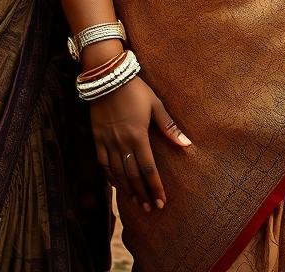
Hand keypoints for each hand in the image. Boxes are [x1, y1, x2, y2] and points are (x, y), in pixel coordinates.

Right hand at [91, 76, 190, 212]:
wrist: (107, 77)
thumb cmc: (135, 89)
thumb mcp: (156, 105)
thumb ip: (169, 127)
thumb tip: (187, 144)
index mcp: (139, 136)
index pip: (149, 169)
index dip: (155, 187)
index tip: (161, 202)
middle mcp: (122, 143)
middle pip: (133, 176)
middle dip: (143, 194)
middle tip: (150, 208)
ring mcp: (108, 142)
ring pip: (118, 173)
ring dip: (128, 189)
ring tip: (136, 201)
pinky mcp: (97, 138)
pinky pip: (102, 164)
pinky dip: (110, 177)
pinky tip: (117, 185)